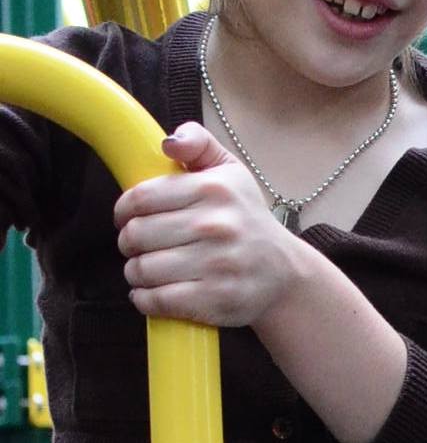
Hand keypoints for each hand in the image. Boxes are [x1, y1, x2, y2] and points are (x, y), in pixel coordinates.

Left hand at [115, 123, 303, 325]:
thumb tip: (168, 143)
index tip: (126, 218)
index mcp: (214, 189)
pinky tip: (150, 293)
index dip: (123, 211)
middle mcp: (216, 225)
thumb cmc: (247, 220)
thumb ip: (198, 143)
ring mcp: (218, 265)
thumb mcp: (230, 171)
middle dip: (129, 243)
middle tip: (138, 246)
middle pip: (137, 235)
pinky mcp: (217, 299)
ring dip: (136, 272)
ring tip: (145, 270)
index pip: (141, 198)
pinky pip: (159, 300)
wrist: (285, 274)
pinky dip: (145, 299)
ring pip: (143, 269)